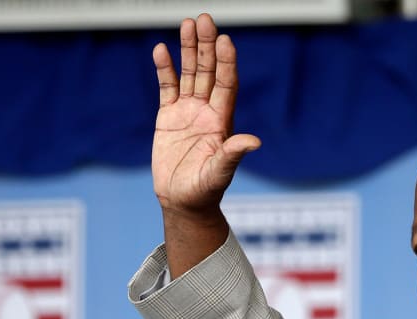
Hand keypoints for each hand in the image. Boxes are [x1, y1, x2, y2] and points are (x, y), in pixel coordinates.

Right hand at [151, 13, 259, 217]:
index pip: (226, 84)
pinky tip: (162, 49)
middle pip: (208, 72)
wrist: (182, 201)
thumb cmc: (204, 191)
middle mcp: (207, 111)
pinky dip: (164, 69)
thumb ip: (233, 155)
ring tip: (187, 24)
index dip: (226, 63)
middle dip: (206, 46)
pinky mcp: (168, 117)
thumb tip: (254, 142)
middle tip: (205, 19)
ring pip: (189, 74)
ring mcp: (188, 112)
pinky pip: (167, 87)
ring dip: (188, 50)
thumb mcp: (220, 173)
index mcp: (222, 122)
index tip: (225, 40)